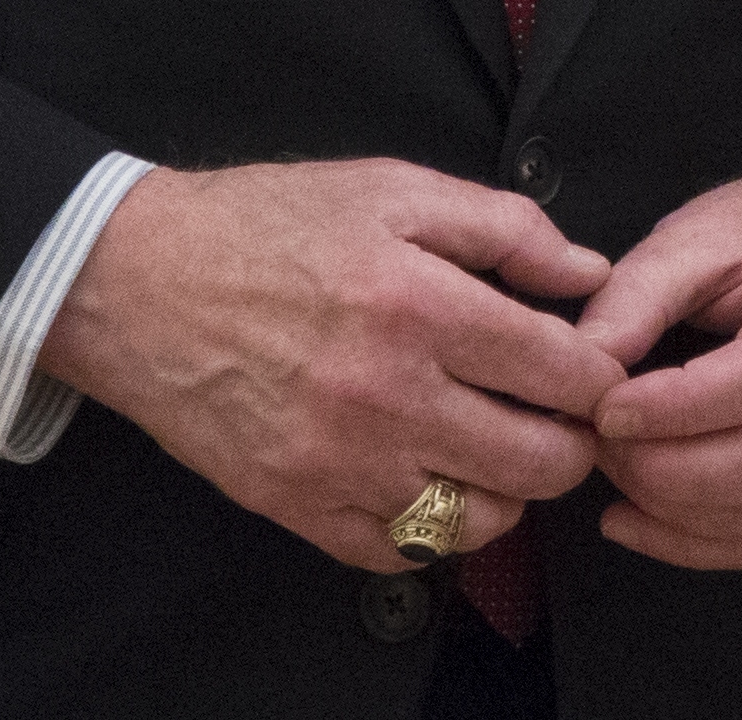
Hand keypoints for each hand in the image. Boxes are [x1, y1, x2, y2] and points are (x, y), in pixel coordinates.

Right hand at [36, 158, 625, 572]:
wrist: (138, 283)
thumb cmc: (268, 226)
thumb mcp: (394, 189)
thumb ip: (506, 227)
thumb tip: (589, 272)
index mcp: (419, 305)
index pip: (563, 373)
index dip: (602, 376)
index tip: (598, 370)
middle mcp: (384, 395)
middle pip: (537, 462)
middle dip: (570, 442)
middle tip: (558, 416)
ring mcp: (338, 462)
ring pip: (477, 520)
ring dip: (506, 490)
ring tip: (495, 444)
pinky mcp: (294, 506)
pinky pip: (400, 551)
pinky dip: (432, 526)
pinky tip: (429, 474)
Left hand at [578, 170, 741, 570]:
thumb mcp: (697, 236)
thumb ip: (637, 294)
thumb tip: (580, 366)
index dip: (680, 408)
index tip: (606, 410)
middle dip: (666, 470)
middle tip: (598, 445)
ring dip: (673, 511)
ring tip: (615, 471)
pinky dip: (693, 543)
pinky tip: (636, 517)